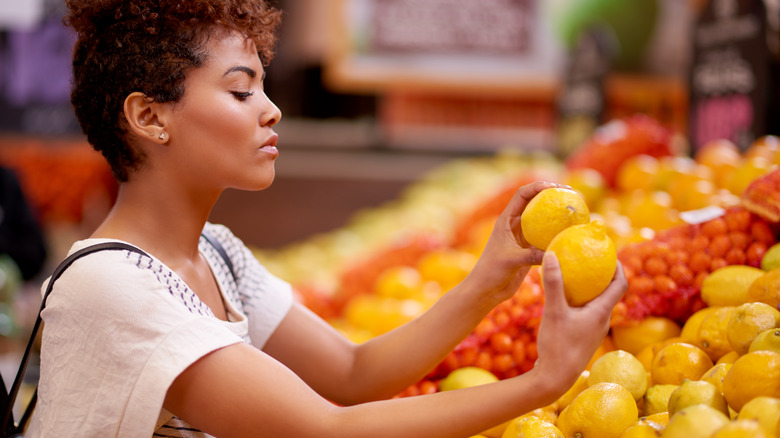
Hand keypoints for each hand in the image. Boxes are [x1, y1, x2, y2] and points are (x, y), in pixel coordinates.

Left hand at [465, 181, 568, 303]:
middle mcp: (515, 224)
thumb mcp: (512, 260)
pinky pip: (546, 237)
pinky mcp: (529, 249)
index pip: (522, 195)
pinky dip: (558, 233)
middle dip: (553, 195)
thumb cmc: (492, 271)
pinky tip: (573, 234)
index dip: (538, 186)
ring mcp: (523, 236)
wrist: (487, 289)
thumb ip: (532, 255)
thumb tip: (555, 252)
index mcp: (506, 220)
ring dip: (557, 214)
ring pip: (542, 219)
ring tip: (577, 210)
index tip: (556, 187)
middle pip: (535, 202)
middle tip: (573, 195)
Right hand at [533, 252, 627, 391]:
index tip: (609, 253)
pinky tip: (562, 298)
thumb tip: (552, 254)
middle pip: (610, 293)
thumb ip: (554, 283)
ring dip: (591, 289)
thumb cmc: (558, 346)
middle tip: (590, 259)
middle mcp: (602, 321)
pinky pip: (586, 313)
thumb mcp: (554, 311)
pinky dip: (580, 301)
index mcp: (601, 313)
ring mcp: (593, 330)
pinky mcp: (582, 337)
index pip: (621, 285)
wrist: (554, 379)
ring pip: (597, 304)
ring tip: (576, 275)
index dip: (619, 267)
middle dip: (603, 275)